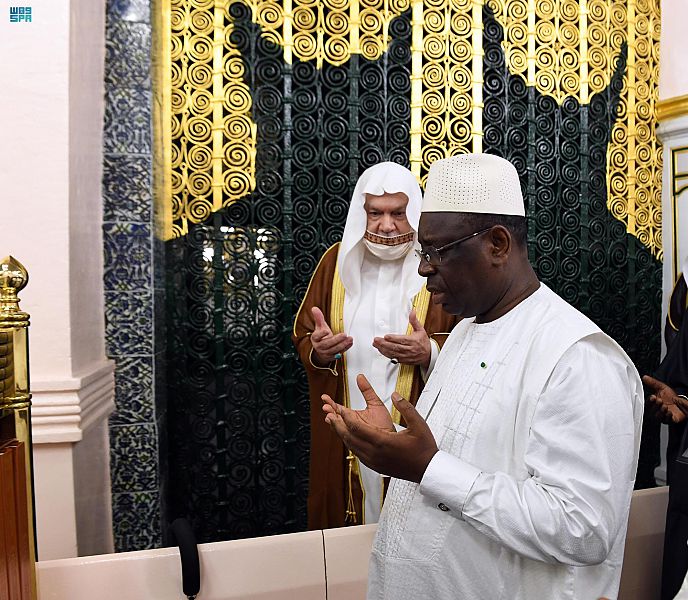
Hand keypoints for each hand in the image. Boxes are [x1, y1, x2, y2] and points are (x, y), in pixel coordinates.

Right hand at [310, 306, 352, 365]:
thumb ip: (318, 318)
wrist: (321, 350)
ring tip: (349, 339)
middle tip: (344, 335)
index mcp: (315, 338)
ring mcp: (326, 352)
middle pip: (327, 344)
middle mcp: (319, 346)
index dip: (321, 334)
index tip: (326, 330)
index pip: (316, 336)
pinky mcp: (332, 356)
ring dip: (343, 344)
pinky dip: (346, 348)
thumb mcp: (319, 327)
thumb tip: (314, 308)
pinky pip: (339, 353)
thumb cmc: (321, 337)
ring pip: (334, 349)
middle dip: (336, 340)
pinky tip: (350, 343)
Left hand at [322, 374, 438, 482]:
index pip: (358, 428)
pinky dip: (350, 443)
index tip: (340, 407)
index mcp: (383, 441)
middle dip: (337, 424)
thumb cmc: (424, 448)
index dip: (346, 417)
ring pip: (351, 446)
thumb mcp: (418, 424)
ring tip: (333, 423)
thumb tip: (395, 394)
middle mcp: (375, 453)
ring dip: (341, 434)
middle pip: (349, 437)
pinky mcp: (375, 466)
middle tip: (328, 414)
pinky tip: (348, 437)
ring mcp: (374, 461)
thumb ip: (405, 407)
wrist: (427, 470)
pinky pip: (357, 453)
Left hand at [373, 310, 431, 368]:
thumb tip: (412, 312)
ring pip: (393, 353)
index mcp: (413, 341)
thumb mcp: (420, 330)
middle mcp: (409, 349)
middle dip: (384, 344)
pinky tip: (381, 350)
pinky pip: (393, 358)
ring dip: (383, 349)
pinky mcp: (403, 360)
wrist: (428, 355)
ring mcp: (406, 355)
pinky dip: (386, 354)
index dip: (393, 338)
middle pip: (395, 347)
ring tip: (376, 344)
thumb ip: (414, 321)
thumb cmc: (423, 342)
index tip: (386, 336)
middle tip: (376, 340)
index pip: (402, 340)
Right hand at [643, 375, 687, 423]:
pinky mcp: (670, 420)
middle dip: (655, 406)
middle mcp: (656, 411)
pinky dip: (667, 417)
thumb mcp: (662, 388)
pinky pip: (667, 421)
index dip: (649, 401)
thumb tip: (644, 377)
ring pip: (658, 417)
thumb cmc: (672, 396)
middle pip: (651, 412)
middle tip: (659, 401)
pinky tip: (669, 412)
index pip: (647, 404)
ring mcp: (663, 416)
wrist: (683, 401)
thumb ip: (653, 383)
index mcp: (653, 404)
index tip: (653, 397)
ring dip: (660, 412)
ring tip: (664, 406)